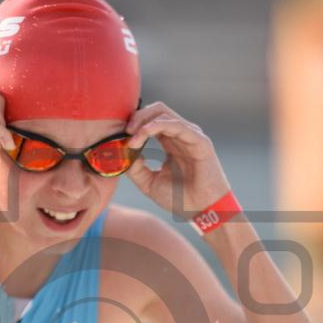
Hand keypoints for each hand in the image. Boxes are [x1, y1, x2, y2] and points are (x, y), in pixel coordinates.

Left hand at [126, 101, 231, 217]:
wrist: (202, 212)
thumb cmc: (181, 199)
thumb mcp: (149, 183)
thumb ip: (135, 168)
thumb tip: (122, 153)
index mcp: (170, 142)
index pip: (150, 121)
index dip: (133, 124)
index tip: (120, 138)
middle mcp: (180, 135)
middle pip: (156, 110)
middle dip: (137, 117)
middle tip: (125, 131)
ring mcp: (190, 136)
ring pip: (164, 113)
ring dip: (144, 122)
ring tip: (132, 136)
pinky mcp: (200, 141)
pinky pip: (177, 125)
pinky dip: (157, 126)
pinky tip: (144, 133)